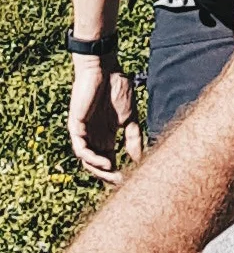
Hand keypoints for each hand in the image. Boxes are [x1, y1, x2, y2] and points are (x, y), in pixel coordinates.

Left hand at [67, 56, 142, 184]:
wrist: (104, 69)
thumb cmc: (118, 89)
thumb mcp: (131, 120)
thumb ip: (133, 139)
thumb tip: (139, 160)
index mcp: (107, 136)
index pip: (109, 161)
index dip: (118, 172)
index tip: (132, 180)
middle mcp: (94, 136)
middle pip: (97, 165)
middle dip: (109, 177)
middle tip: (122, 182)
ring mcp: (84, 132)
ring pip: (86, 160)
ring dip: (99, 171)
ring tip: (114, 174)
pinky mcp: (76, 125)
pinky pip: (80, 149)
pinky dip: (91, 158)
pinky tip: (106, 162)